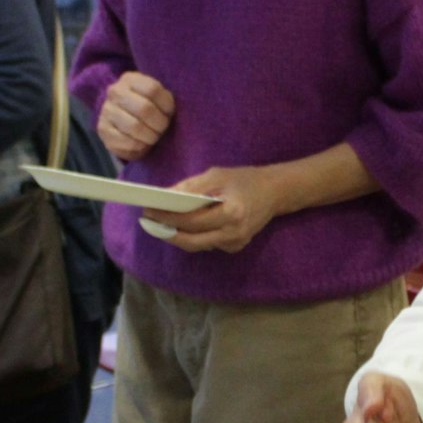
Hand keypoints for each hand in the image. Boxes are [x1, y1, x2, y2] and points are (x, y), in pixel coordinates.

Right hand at [97, 71, 174, 161]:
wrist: (121, 119)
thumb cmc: (148, 106)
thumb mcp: (156, 97)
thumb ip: (164, 98)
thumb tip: (174, 112)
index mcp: (130, 79)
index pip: (153, 89)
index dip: (166, 105)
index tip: (170, 113)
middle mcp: (115, 92)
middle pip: (145, 109)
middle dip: (160, 123)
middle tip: (163, 128)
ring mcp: (107, 110)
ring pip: (135, 127)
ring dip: (151, 136)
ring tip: (154, 136)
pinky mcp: (103, 129)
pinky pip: (127, 141)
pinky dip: (140, 145)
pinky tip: (143, 142)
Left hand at [141, 166, 283, 253]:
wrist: (275, 192)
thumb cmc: (244, 179)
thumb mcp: (217, 175)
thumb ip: (191, 187)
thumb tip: (164, 196)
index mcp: (232, 212)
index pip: (192, 221)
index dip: (168, 218)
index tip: (148, 211)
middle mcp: (234, 233)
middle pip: (191, 240)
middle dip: (167, 232)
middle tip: (148, 222)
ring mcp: (235, 243)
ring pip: (197, 245)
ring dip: (177, 236)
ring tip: (159, 224)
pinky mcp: (235, 247)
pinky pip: (207, 244)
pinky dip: (193, 237)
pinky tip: (182, 227)